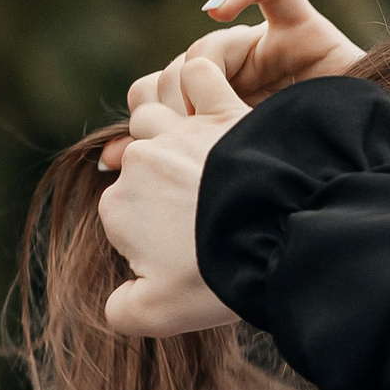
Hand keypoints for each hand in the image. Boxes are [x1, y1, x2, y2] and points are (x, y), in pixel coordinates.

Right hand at [97, 57, 250, 336]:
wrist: (275, 236)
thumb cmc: (218, 275)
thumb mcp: (163, 312)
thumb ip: (126, 311)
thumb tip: (115, 307)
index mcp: (119, 209)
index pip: (123, 214)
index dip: (150, 234)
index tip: (186, 253)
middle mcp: (141, 163)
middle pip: (140, 162)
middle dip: (161, 182)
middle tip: (202, 210)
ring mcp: (180, 134)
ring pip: (159, 115)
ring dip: (172, 130)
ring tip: (202, 159)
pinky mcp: (224, 112)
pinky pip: (201, 77)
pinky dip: (204, 83)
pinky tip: (218, 105)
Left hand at [100, 0, 360, 168]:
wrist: (370, 176)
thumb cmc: (307, 181)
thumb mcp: (228, 173)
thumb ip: (170, 161)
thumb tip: (105, 164)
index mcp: (223, 112)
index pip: (162, 91)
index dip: (149, 112)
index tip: (151, 144)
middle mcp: (243, 77)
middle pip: (183, 63)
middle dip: (175, 91)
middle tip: (187, 121)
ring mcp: (274, 49)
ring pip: (214, 37)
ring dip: (207, 59)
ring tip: (214, 89)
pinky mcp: (307, 26)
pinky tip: (219, 8)